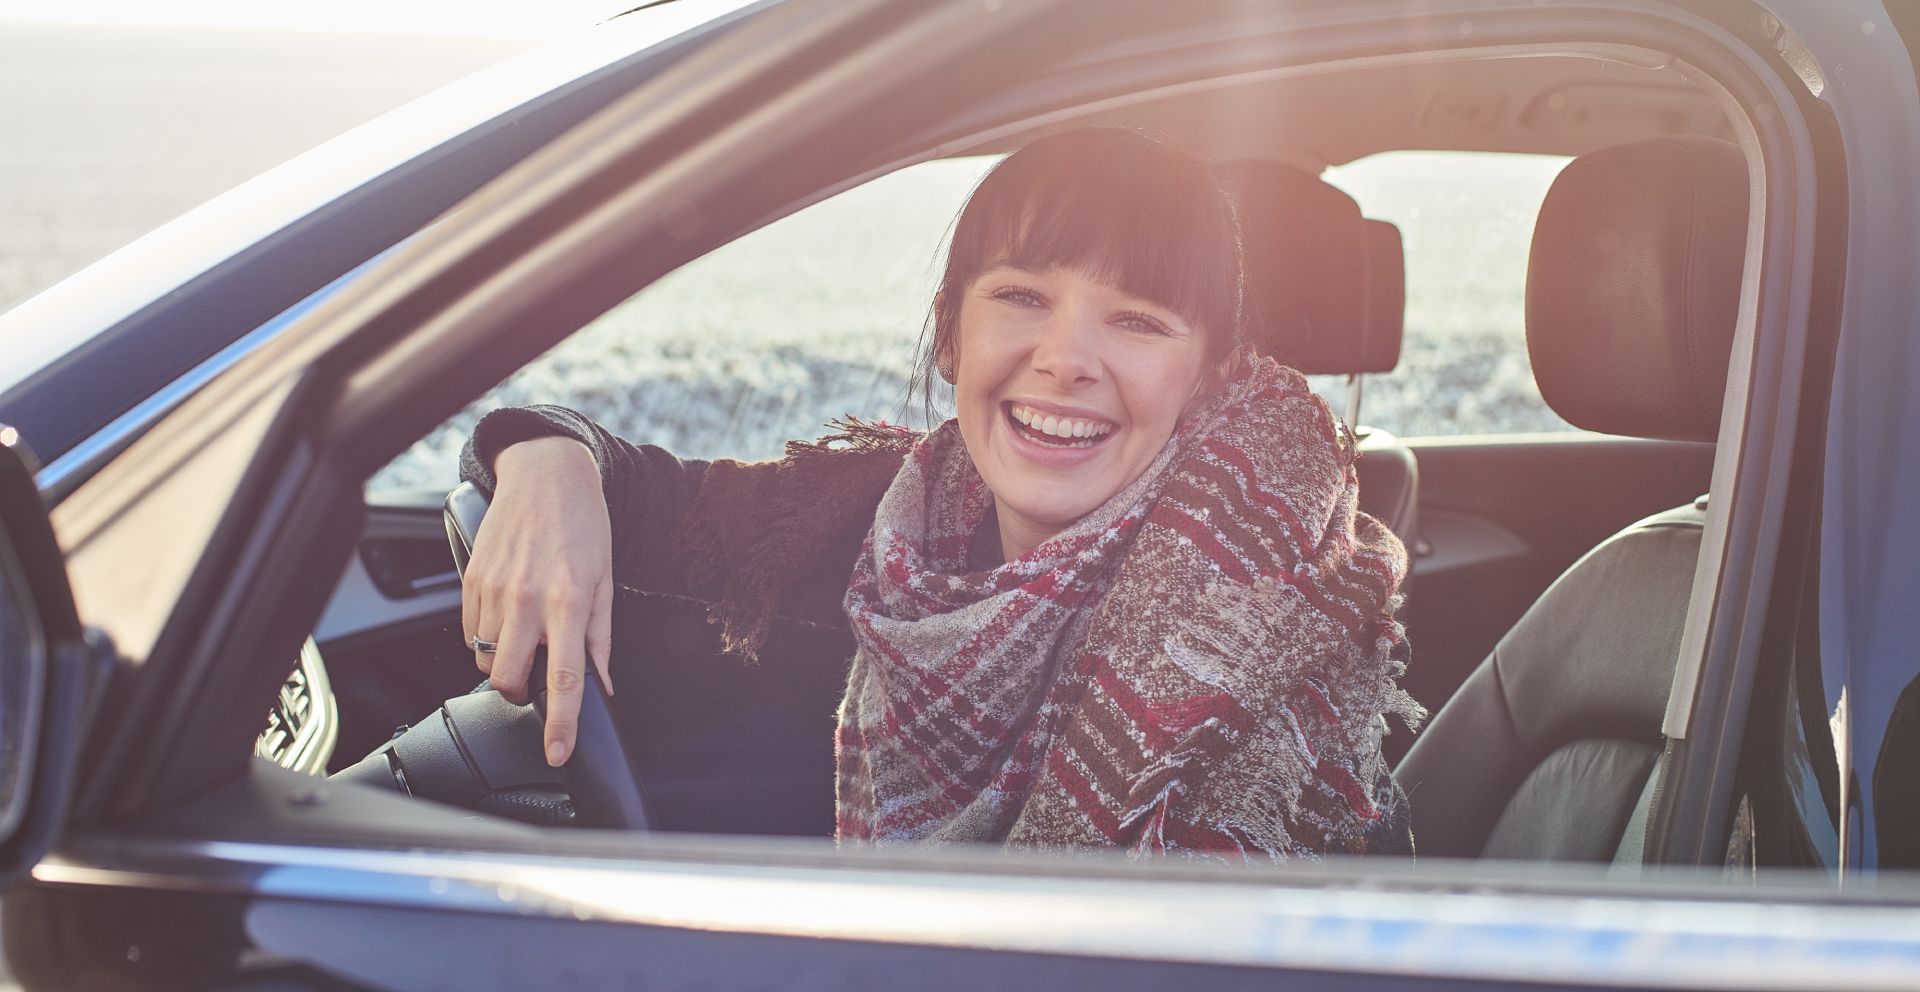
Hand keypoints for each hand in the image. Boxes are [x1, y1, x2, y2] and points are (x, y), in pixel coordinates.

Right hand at [461, 436, 614, 765]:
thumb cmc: (583, 525)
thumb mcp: (606, 580)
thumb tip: (602, 685)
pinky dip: (484, 633)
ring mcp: (495, 588)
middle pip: (507, 679)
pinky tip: (506, 611)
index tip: (557, 753)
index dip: (560, 724)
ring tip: (523, 633)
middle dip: (518, 692)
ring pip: (483, 657)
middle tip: (533, 677)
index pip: (564, 679)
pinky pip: (469, 629)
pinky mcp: (471, 578)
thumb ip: (601, 638)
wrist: (547, 473)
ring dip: (501, 660)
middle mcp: (529, 598)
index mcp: (570, 601)